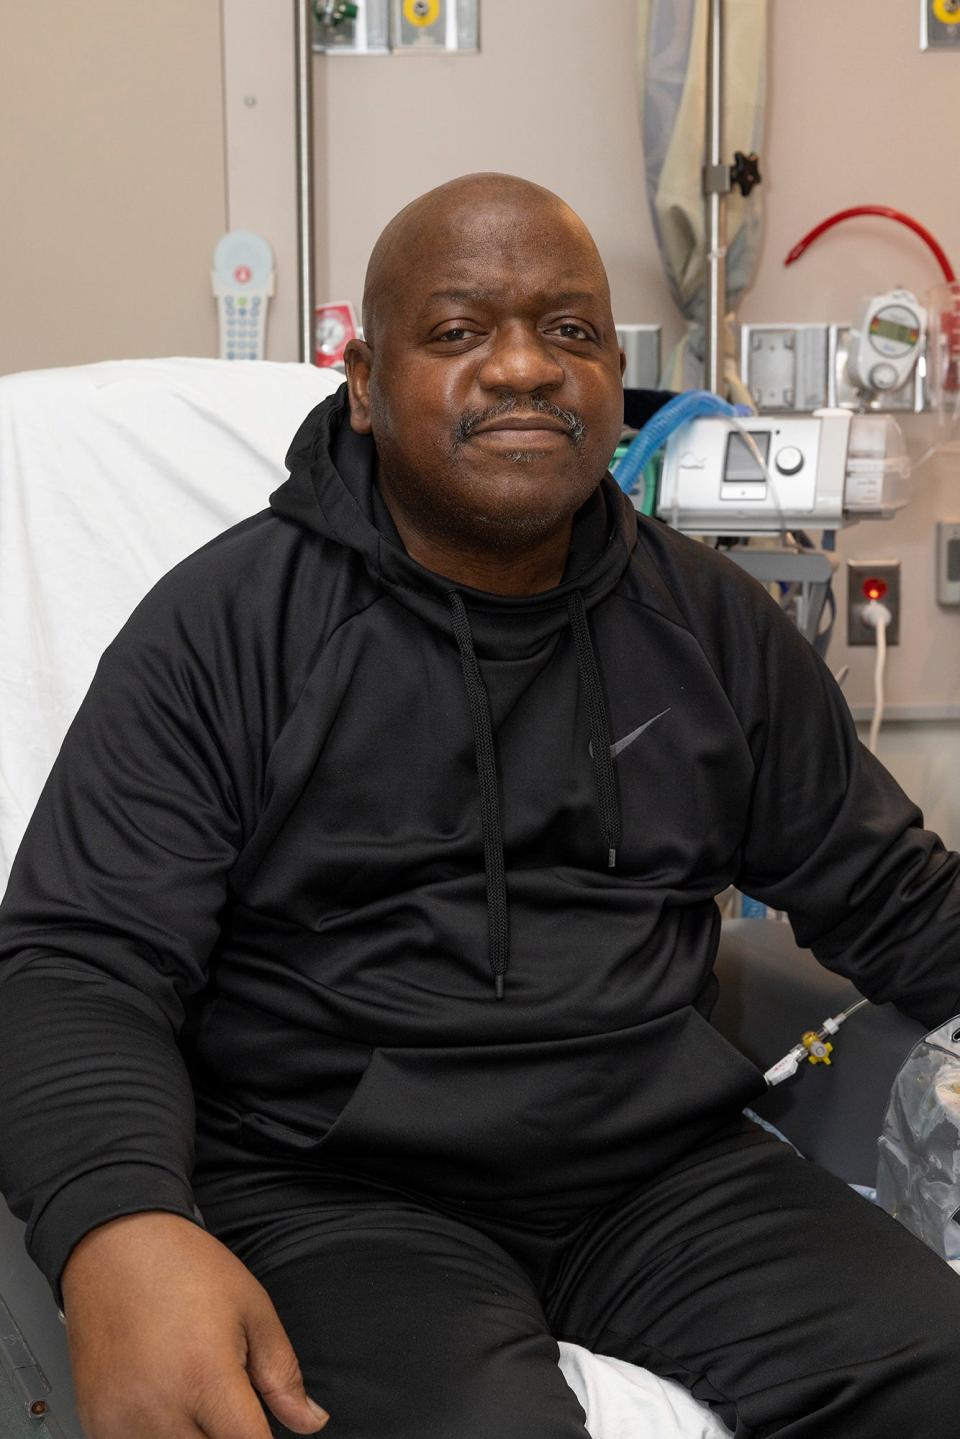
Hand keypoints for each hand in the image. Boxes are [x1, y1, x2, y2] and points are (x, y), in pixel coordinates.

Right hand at [61, 1211, 328, 1437]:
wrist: (115, 1245)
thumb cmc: (186, 1269)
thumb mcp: (252, 1308)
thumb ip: (283, 1374)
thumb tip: (311, 1423)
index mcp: (206, 1378)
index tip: (264, 1430)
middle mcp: (159, 1409)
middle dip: (230, 1436)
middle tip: (229, 1404)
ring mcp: (120, 1421)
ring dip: (194, 1438)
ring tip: (198, 1399)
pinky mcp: (96, 1422)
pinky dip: (159, 1436)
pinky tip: (166, 1405)